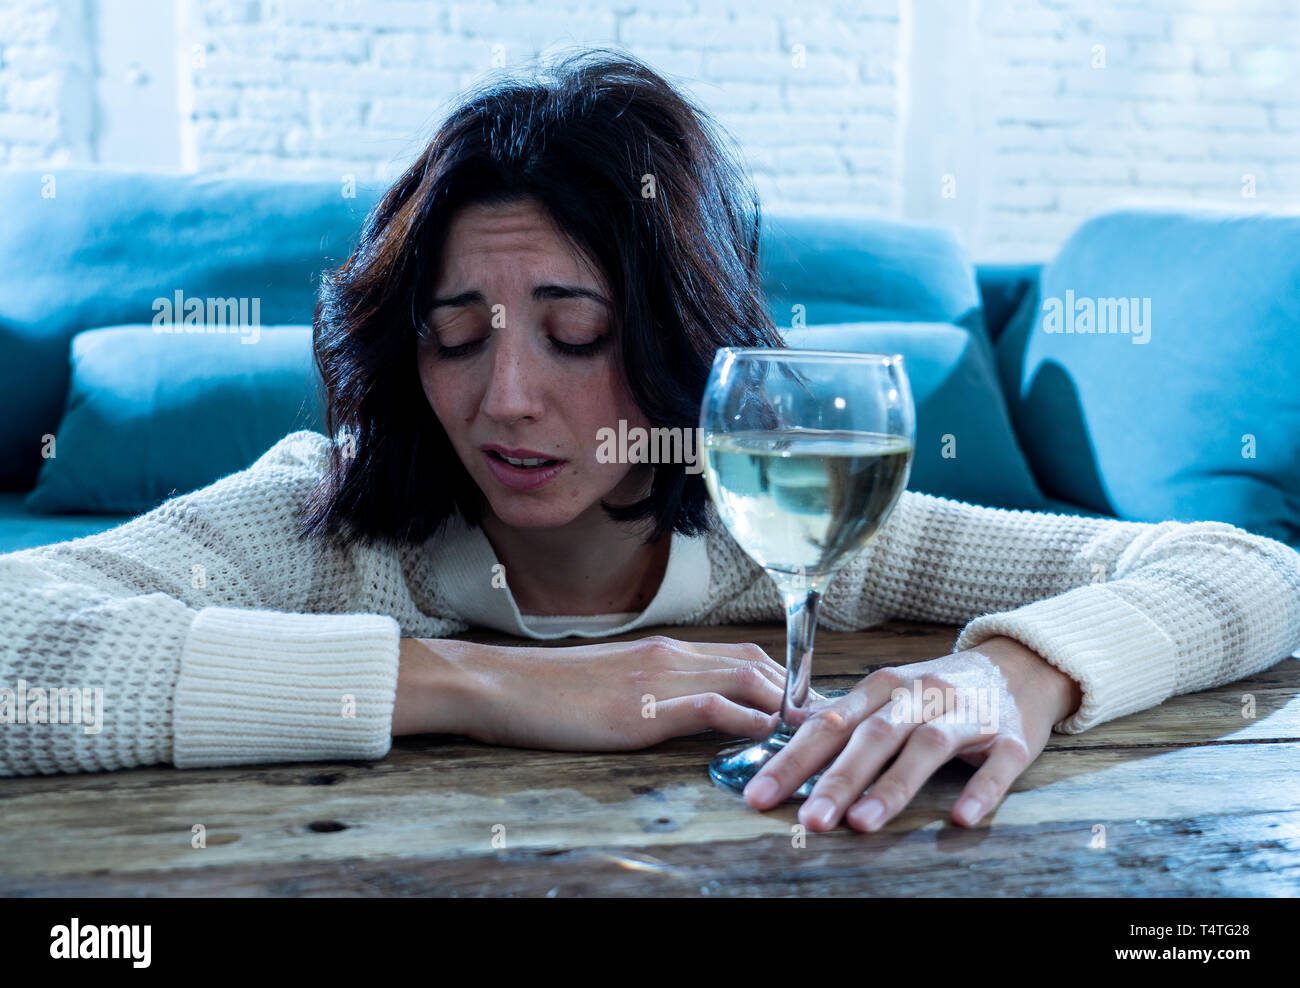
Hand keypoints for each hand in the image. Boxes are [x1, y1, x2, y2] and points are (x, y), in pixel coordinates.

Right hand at [397, 635, 790, 750]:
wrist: (498, 685)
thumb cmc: (549, 690)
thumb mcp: (612, 683)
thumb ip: (655, 690)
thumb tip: (691, 710)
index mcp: (664, 650)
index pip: (743, 654)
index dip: (784, 678)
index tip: (809, 703)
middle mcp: (670, 656)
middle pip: (756, 664)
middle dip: (797, 692)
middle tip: (827, 722)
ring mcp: (657, 679)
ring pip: (744, 679)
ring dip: (785, 706)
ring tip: (812, 733)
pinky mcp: (641, 709)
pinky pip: (710, 707)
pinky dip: (746, 719)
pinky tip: (765, 737)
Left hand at [741, 636, 1080, 830]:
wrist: (1017, 665)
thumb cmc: (938, 690)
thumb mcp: (889, 694)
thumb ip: (845, 720)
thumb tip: (785, 749)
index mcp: (883, 686)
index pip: (828, 724)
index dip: (792, 760)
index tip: (759, 796)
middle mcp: (921, 696)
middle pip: (872, 736)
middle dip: (837, 779)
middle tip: (809, 820)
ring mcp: (967, 715)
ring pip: (925, 748)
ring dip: (893, 786)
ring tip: (863, 823)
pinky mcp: (1011, 738)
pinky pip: (996, 765)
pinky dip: (980, 790)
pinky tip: (961, 817)